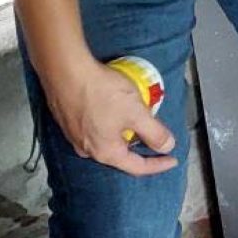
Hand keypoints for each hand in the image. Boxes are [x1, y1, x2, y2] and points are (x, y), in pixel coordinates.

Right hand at [43, 57, 178, 176]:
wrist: (65, 71)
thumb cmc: (102, 92)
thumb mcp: (136, 112)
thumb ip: (154, 132)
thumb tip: (167, 147)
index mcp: (106, 152)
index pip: (137, 167)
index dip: (158, 164)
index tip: (173, 159)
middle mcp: (87, 150)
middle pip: (120, 155)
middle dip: (139, 147)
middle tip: (155, 137)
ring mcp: (74, 136)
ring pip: (106, 141)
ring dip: (124, 134)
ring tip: (136, 121)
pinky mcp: (67, 121)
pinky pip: (94, 129)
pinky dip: (109, 125)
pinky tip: (114, 111)